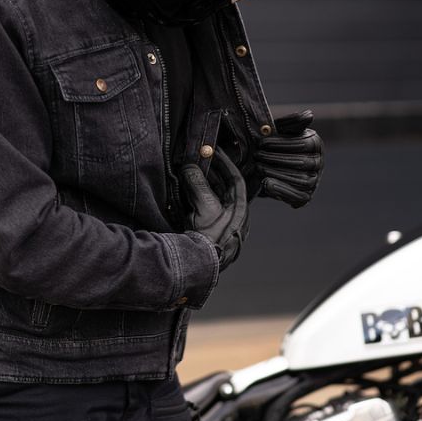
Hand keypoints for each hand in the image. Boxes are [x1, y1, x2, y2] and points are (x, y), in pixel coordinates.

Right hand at [181, 148, 249, 270]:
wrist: (196, 268)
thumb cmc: (210, 240)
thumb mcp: (206, 209)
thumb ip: (199, 186)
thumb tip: (191, 167)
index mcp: (239, 212)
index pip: (235, 180)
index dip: (226, 164)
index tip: (216, 151)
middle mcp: (231, 217)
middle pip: (221, 187)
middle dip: (209, 172)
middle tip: (197, 157)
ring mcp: (217, 224)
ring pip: (209, 196)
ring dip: (199, 183)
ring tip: (187, 168)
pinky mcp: (203, 230)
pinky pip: (199, 207)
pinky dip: (192, 196)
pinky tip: (182, 187)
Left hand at [254, 110, 322, 207]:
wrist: (264, 164)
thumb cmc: (273, 143)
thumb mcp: (280, 129)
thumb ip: (291, 121)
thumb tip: (309, 115)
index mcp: (315, 144)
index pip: (304, 144)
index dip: (281, 144)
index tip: (261, 143)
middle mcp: (318, 163)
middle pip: (302, 163)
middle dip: (275, 159)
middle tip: (256, 155)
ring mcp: (314, 181)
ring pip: (301, 180)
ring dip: (277, 173)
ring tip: (258, 167)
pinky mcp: (305, 197)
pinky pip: (298, 197)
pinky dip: (282, 191)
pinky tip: (266, 183)